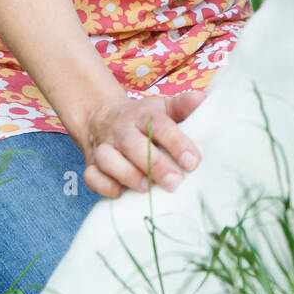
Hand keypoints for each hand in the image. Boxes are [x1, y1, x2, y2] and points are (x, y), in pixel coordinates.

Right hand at [79, 88, 206, 198]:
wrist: (104, 119)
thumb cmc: (145, 120)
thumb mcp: (163, 108)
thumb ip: (183, 106)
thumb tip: (202, 100)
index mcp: (143, 116)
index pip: (159, 125)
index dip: (176, 142)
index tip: (192, 161)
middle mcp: (121, 130)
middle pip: (133, 144)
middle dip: (154, 164)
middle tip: (175, 182)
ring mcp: (104, 148)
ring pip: (108, 159)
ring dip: (127, 174)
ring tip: (148, 188)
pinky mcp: (91, 166)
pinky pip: (91, 176)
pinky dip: (104, 186)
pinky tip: (120, 193)